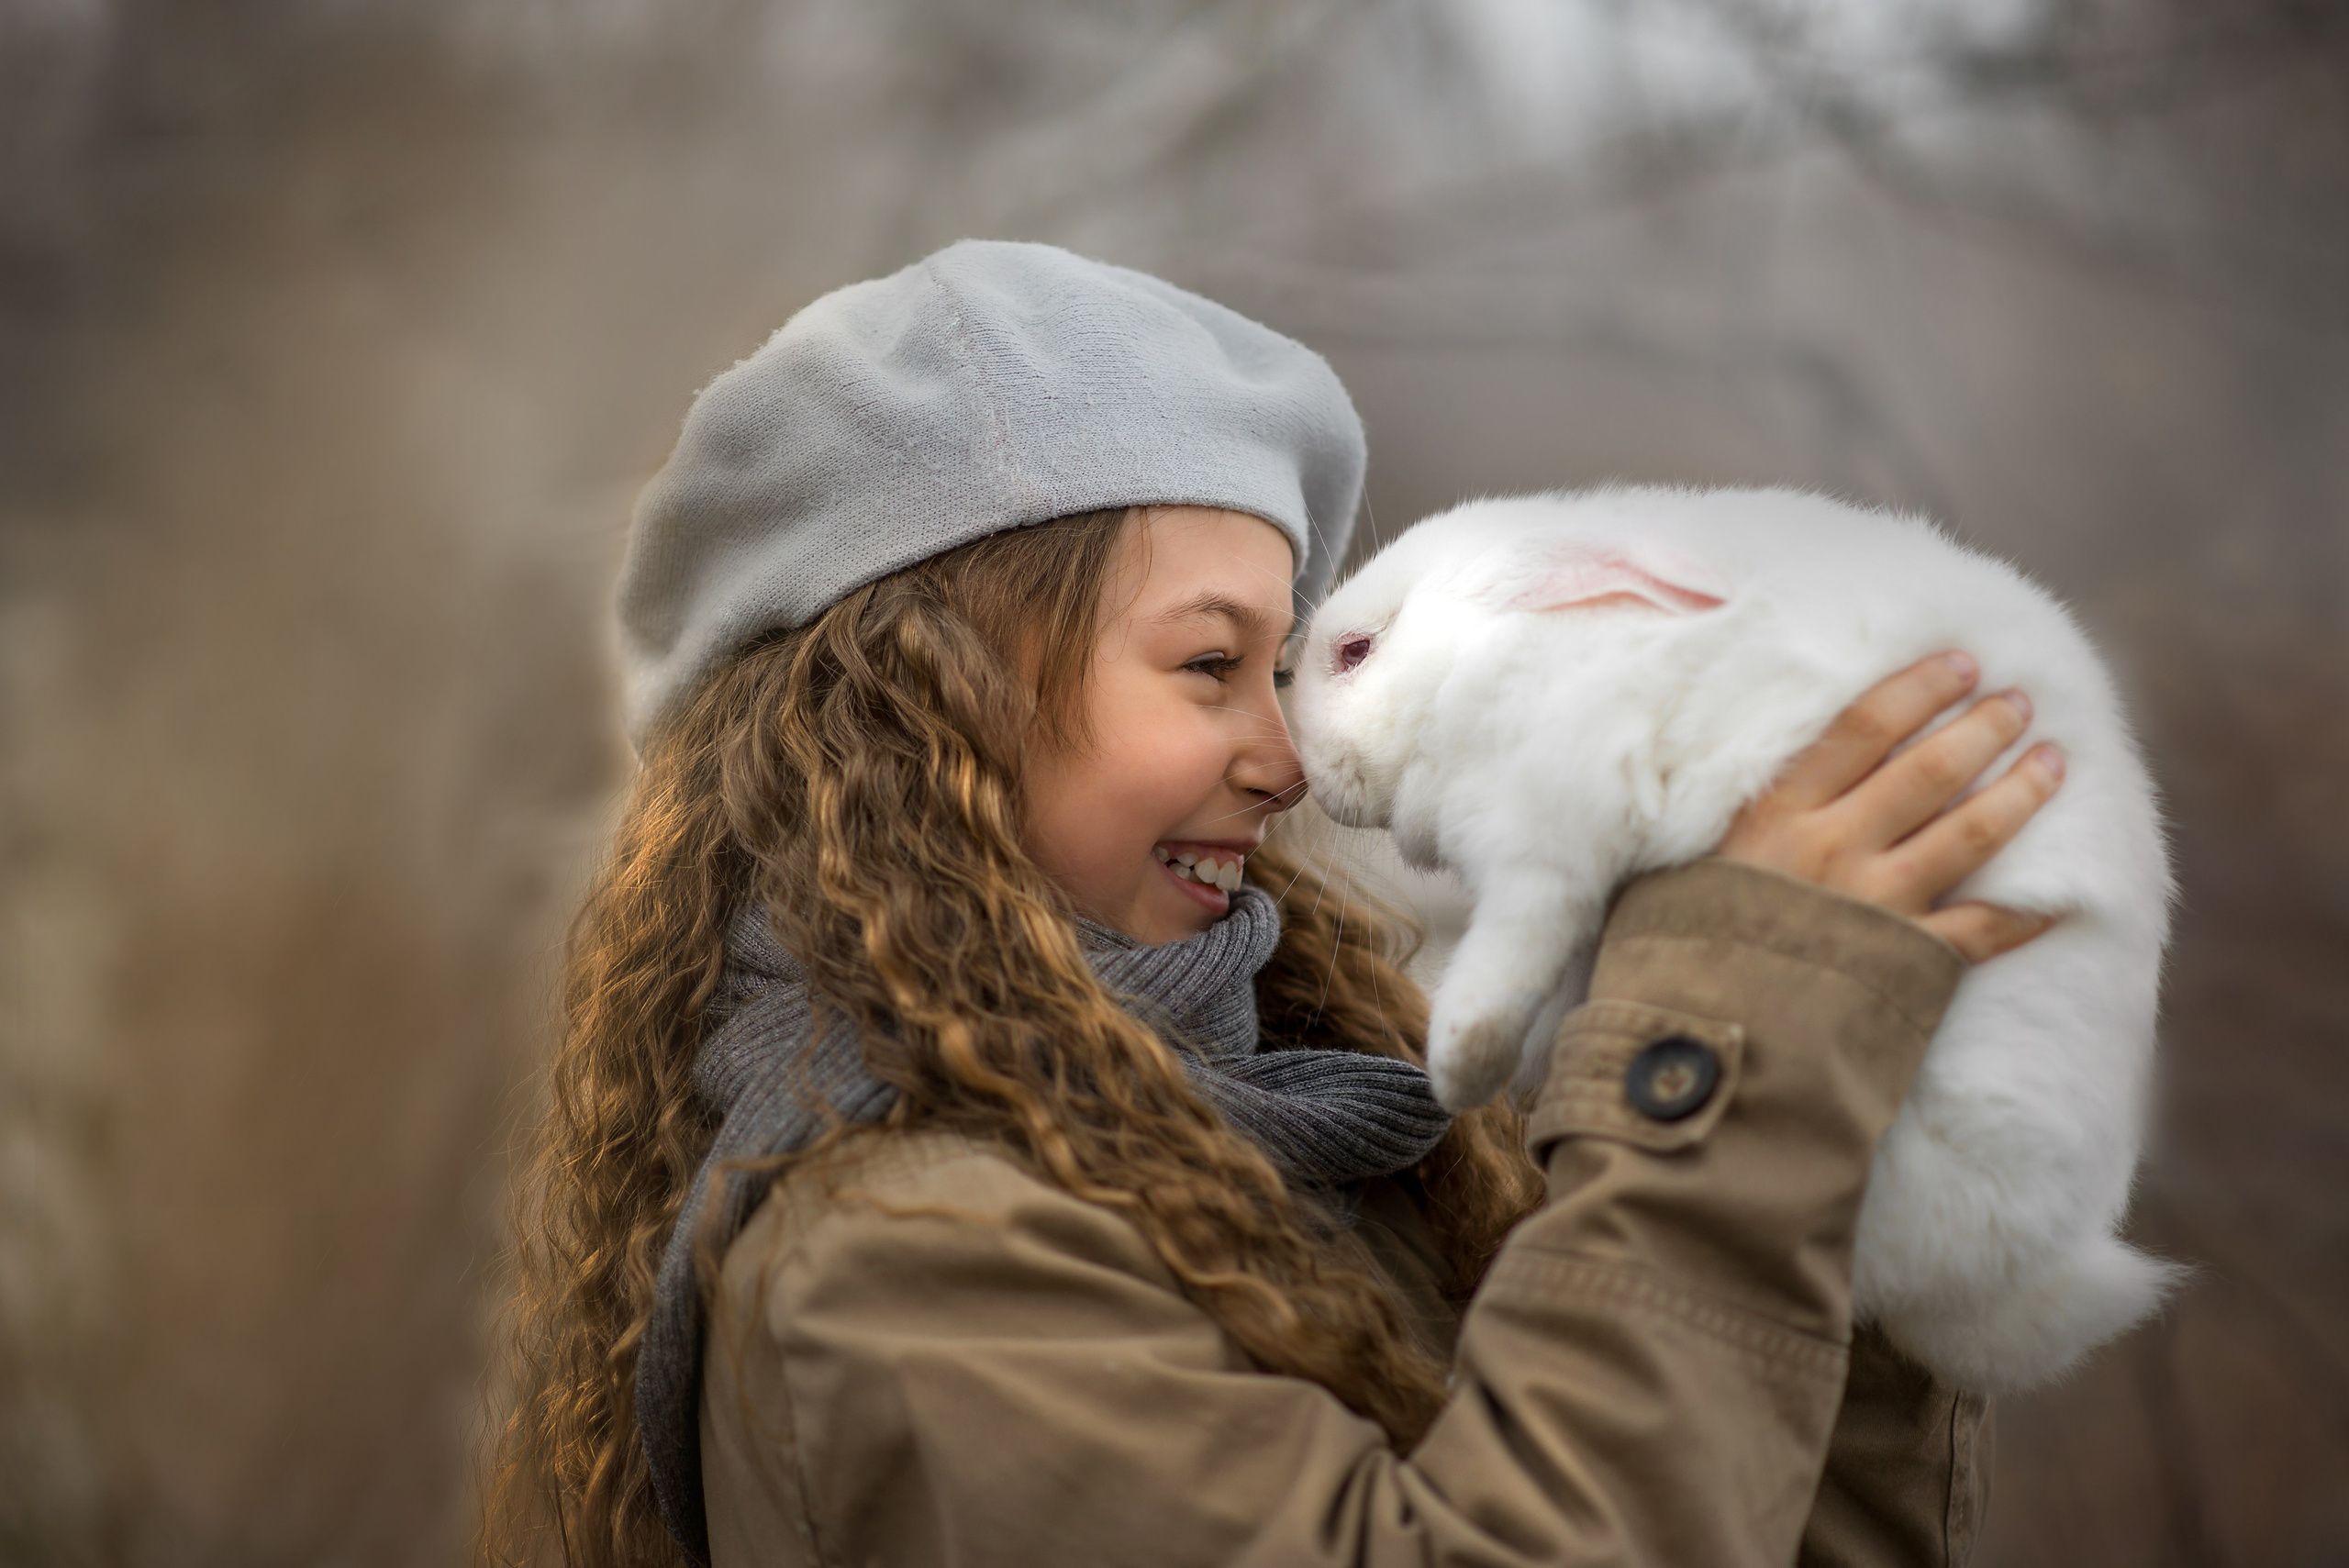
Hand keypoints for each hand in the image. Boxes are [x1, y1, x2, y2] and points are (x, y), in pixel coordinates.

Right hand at [1713, 651, 2064, 963]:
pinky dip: (2026, 912)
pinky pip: (1982, 932)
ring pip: (1968, 835)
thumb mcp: (1701, 851)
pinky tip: (2060, 891)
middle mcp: (1834, 850)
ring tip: (2053, 762)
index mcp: (1778, 813)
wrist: (1705, 1031)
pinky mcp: (1903, 963)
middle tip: (2020, 701)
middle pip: (1928, 771)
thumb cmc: (1691, 937)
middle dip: (1983, 728)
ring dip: (2020, 793)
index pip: (1863, 727)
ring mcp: (1875, 907)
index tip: (1962, 664)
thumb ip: (1750, 807)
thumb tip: (1797, 753)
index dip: (1920, 688)